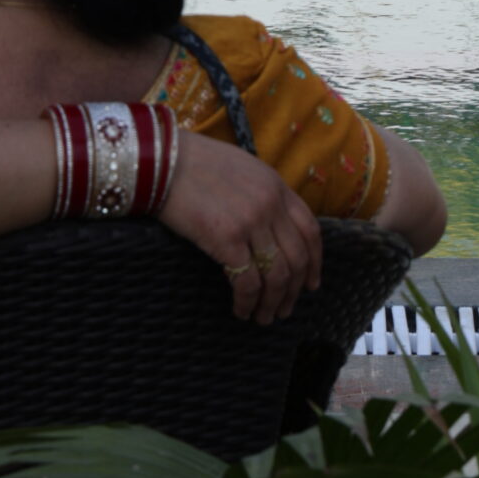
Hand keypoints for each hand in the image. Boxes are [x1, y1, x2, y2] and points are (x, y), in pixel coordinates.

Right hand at [160, 130, 321, 324]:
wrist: (164, 160)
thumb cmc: (197, 163)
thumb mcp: (243, 170)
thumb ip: (263, 194)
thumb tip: (272, 228)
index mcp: (277, 186)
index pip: (310, 230)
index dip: (314, 263)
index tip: (311, 285)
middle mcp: (271, 204)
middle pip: (297, 258)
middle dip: (293, 291)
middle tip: (284, 310)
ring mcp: (252, 221)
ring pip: (277, 275)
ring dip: (272, 303)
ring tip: (263, 318)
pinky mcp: (227, 238)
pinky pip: (248, 282)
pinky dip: (247, 303)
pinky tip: (240, 311)